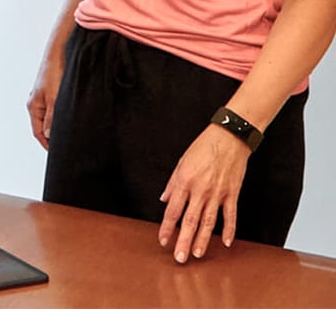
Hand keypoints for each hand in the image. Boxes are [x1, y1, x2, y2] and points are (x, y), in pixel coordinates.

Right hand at [26, 51, 64, 149]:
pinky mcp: (51, 91)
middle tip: (64, 145)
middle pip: (42, 125)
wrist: (58, 53)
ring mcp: (43, 97)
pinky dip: (59, 115)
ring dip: (56, 125)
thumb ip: (51, 118)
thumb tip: (48, 135)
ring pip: (49, 117)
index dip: (46, 143)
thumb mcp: (54, 98)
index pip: (37, 132)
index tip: (56, 152)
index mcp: (33, 106)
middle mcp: (37, 102)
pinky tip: (69, 116)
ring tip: (68, 132)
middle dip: (51, 136)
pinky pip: (54, 109)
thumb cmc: (53, 72)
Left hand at [158, 124, 250, 262]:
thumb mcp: (181, 162)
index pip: (173, 210)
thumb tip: (165, 200)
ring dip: (203, 240)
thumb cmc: (203, 147)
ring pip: (209, 222)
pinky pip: (231, 216)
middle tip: (180, 258)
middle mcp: (200, 190)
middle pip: (190, 221)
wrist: (228, 138)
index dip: (167, 227)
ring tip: (198, 254)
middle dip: (184, 241)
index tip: (163, 240)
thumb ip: (173, 184)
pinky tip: (226, 243)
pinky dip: (229, 230)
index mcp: (185, 181)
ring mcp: (218, 193)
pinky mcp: (232, 194)